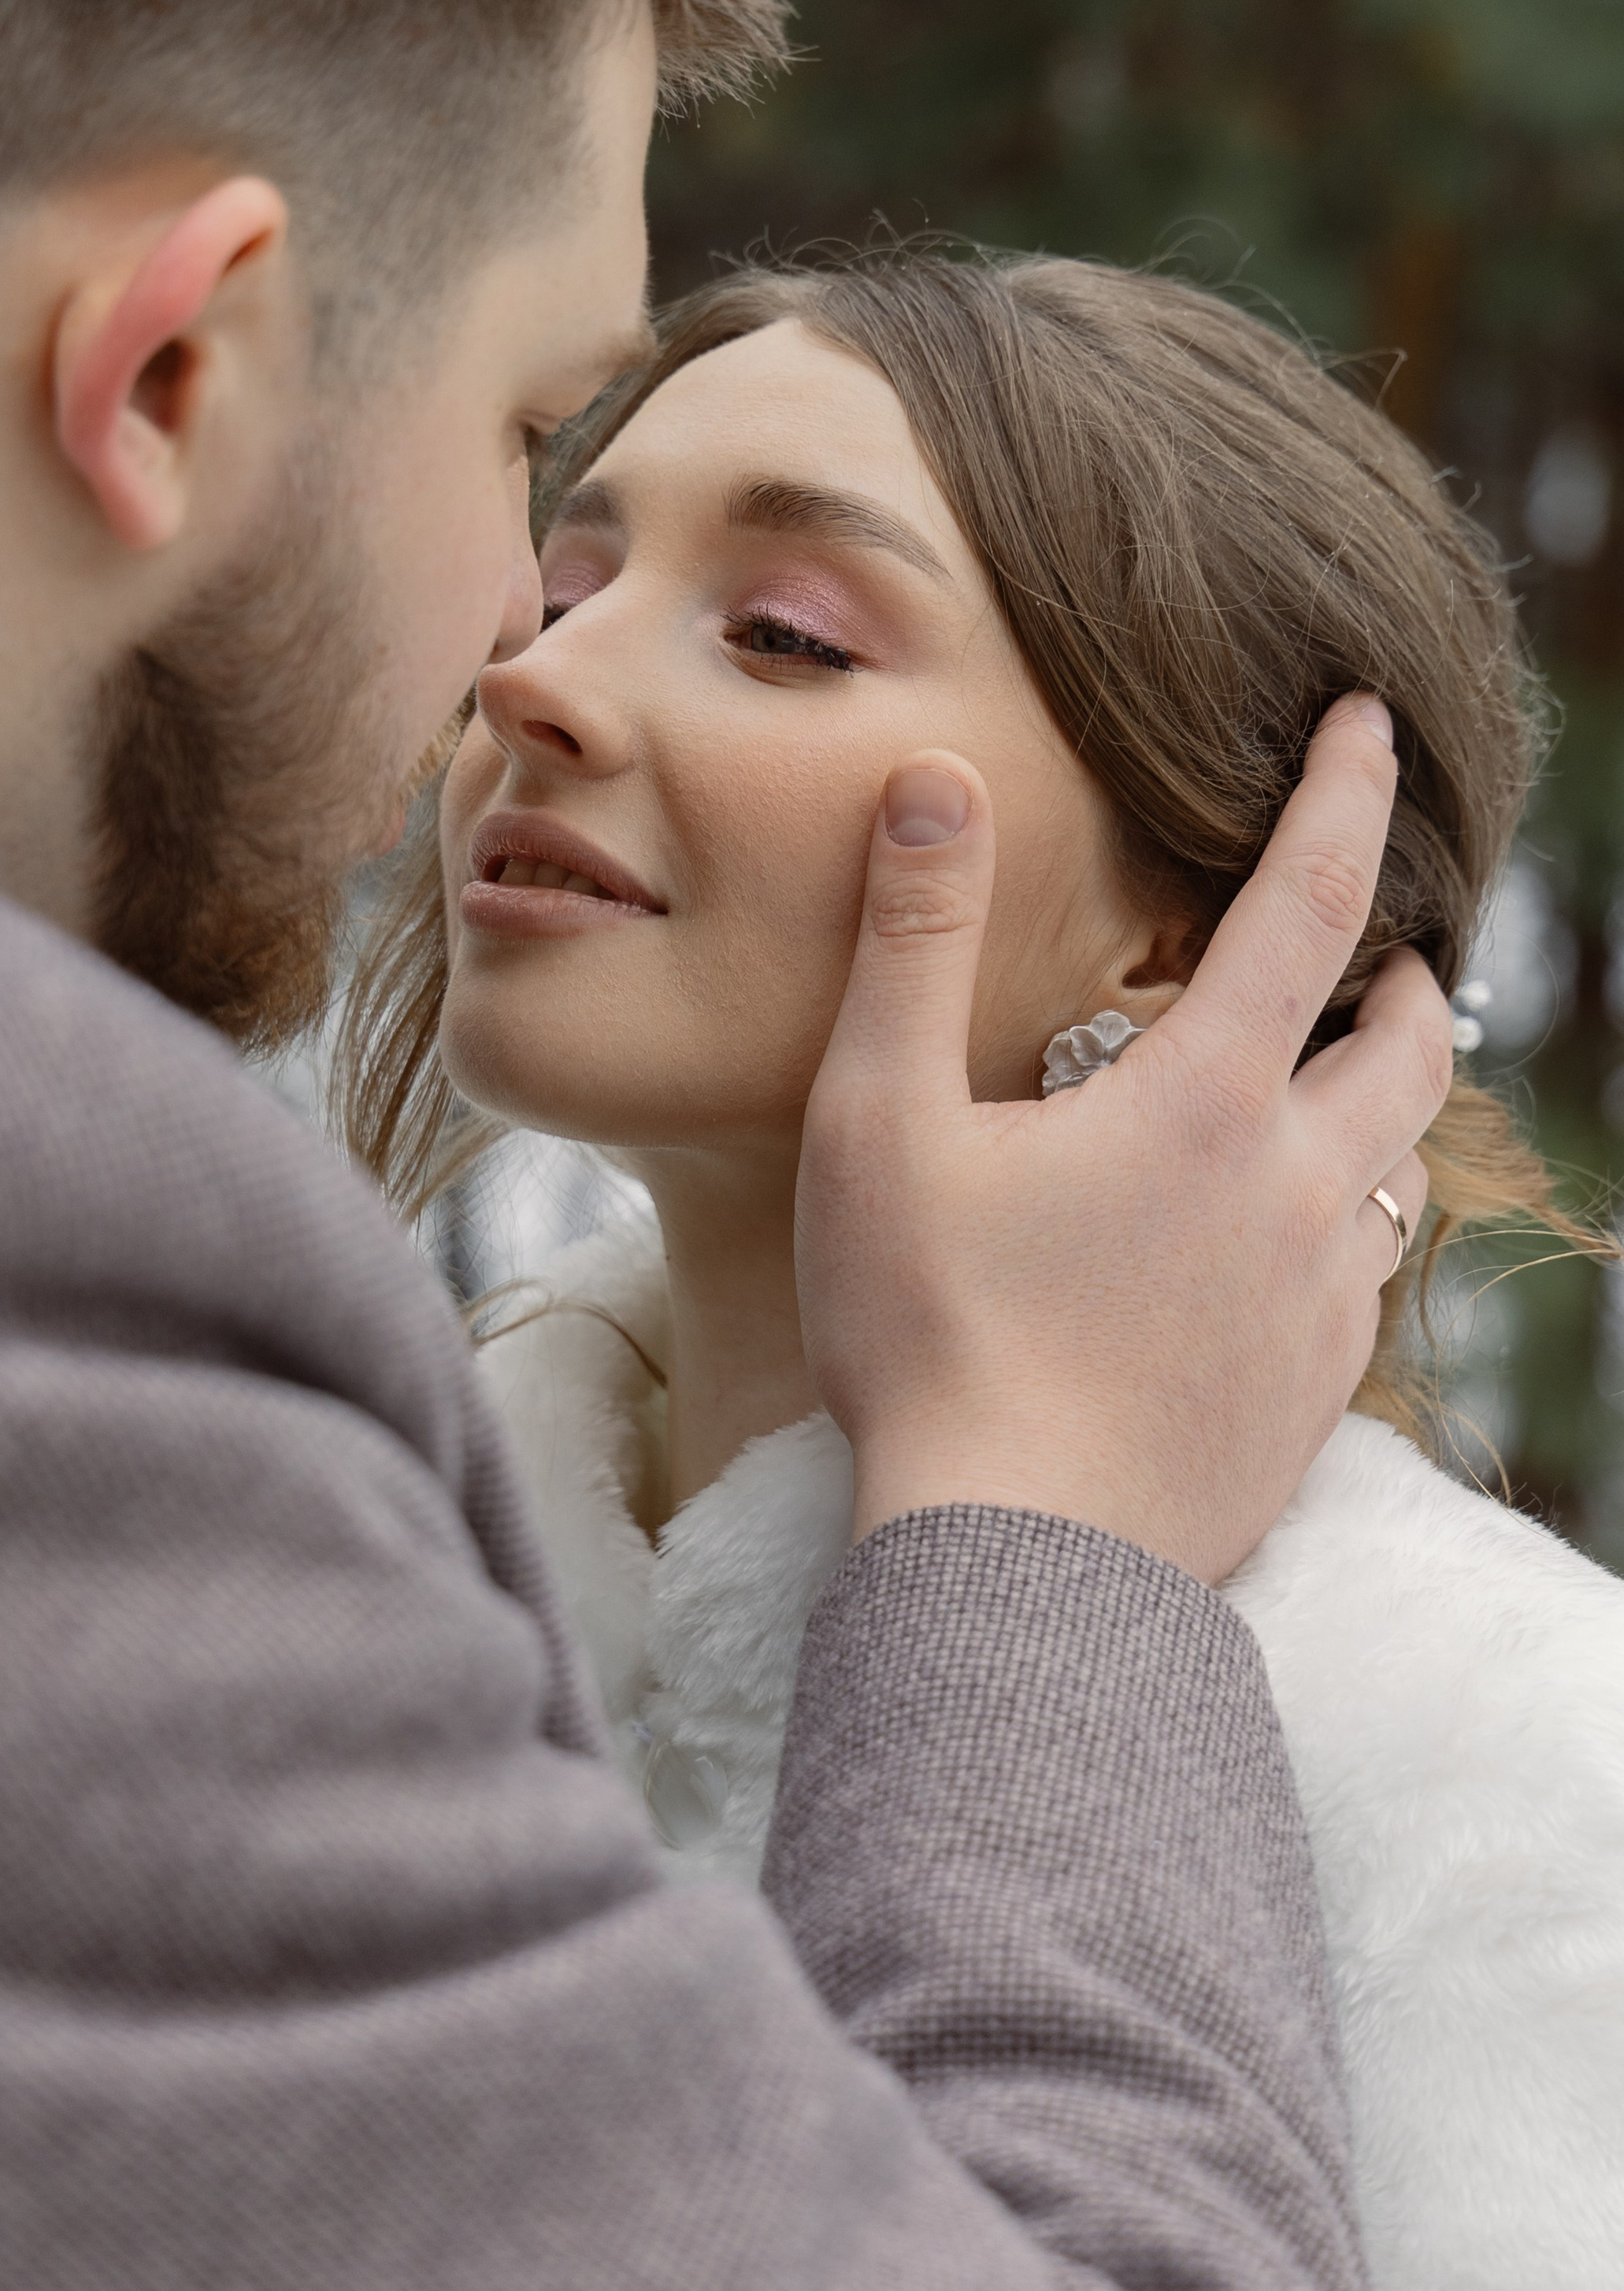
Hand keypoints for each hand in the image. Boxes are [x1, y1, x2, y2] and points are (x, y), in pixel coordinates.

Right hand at [796, 698, 1448, 1585]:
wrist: (1013, 1569)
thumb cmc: (927, 1340)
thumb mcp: (879, 1124)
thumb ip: (911, 944)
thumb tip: (939, 782)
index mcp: (1204, 1102)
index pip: (1310, 903)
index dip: (1346, 795)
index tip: (1370, 721)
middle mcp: (1296, 1189)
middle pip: (1411, 1044)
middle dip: (1408, 973)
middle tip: (1383, 943)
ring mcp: (1319, 1304)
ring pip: (1400, 1169)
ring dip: (1383, 1106)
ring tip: (1335, 1090)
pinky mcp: (1311, 1401)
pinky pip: (1363, 1284)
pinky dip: (1344, 1229)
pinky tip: (1281, 1251)